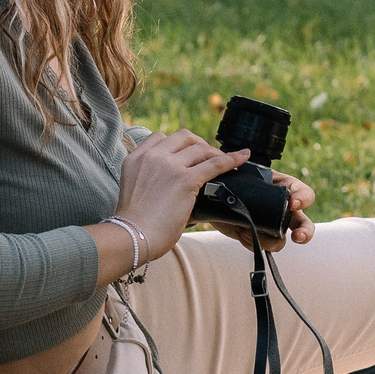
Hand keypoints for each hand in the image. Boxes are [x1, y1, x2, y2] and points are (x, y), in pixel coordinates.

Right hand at [114, 129, 248, 259]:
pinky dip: (232, 159)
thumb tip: (172, 186)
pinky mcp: (186, 180)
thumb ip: (150, 180)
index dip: (177, 144)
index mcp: (136, 158)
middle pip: (183, 136)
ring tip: (225, 162)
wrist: (132, 237)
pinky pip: (215, 164)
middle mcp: (152, 157)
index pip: (159, 137)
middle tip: (208, 157)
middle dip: (199, 144)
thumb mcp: (134, 191)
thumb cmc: (133, 225)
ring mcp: (169, 166)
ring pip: (200, 148)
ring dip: (215, 153)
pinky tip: (242, 158)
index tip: (187, 153)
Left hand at [218, 169, 317, 253]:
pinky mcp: (258, 236)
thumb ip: (247, 166)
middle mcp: (283, 209)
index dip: (303, 199)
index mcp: (285, 188)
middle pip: (304, 224)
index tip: (292, 203)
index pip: (304, 193)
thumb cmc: (236, 177)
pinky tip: (240, 231)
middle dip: (305, 232)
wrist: (217, 195)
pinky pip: (261, 246)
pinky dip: (250, 241)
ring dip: (267, 240)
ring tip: (247, 229)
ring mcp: (271, 225)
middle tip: (298, 236)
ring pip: (281, 241)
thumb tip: (242, 157)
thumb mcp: (244, 170)